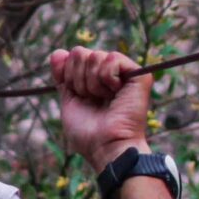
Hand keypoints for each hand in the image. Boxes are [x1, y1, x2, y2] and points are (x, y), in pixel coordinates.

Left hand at [50, 46, 150, 169]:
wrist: (106, 147)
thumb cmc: (88, 134)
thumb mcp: (68, 101)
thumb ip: (62, 77)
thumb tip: (58, 52)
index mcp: (93, 80)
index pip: (71, 56)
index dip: (66, 72)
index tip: (75, 93)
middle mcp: (109, 75)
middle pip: (80, 53)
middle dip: (78, 79)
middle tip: (92, 99)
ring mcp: (125, 74)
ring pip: (95, 55)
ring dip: (92, 83)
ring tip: (104, 99)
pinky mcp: (139, 75)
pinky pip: (112, 58)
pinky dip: (107, 77)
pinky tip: (115, 93)